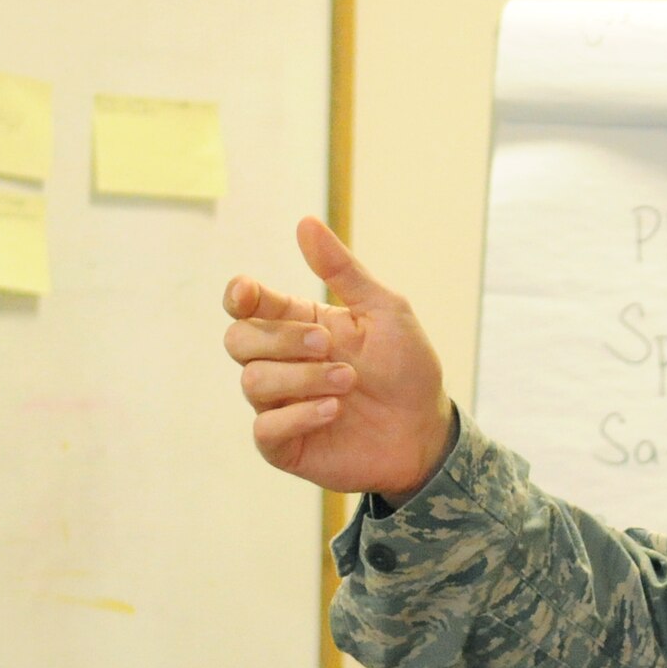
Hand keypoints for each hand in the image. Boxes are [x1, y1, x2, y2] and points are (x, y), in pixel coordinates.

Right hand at [223, 217, 453, 498]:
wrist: (428, 430)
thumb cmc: (408, 369)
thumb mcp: (385, 311)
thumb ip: (343, 271)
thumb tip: (305, 222)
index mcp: (298, 325)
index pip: (247, 305)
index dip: (239, 296)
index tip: (248, 294)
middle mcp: (281, 363)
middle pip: (239, 341)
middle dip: (281, 339)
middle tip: (327, 344)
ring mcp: (280, 405)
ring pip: (253, 382)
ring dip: (302, 378)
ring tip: (349, 382)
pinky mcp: (285, 445)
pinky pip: (265, 429)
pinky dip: (298, 416)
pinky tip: (333, 410)